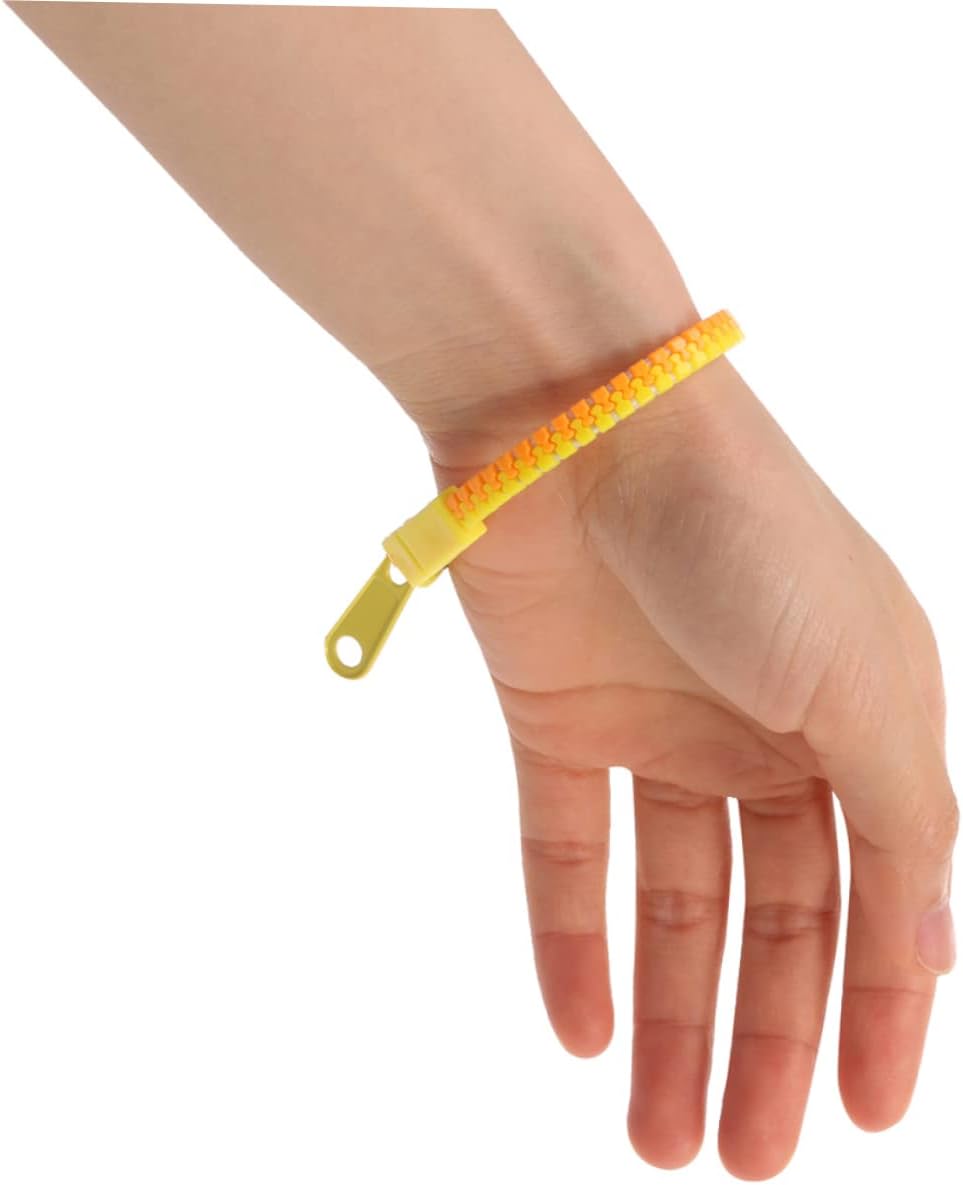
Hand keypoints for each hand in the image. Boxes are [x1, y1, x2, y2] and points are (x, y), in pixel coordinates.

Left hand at [420, 354, 956, 1178]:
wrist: (585, 427)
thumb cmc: (748, 535)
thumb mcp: (867, 686)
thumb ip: (905, 819)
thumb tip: (931, 951)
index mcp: (859, 720)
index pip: (877, 895)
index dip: (873, 1010)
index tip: (860, 1120)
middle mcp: (762, 731)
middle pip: (770, 916)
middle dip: (762, 1040)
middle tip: (742, 1162)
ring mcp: (656, 728)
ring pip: (669, 901)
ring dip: (669, 1019)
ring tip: (658, 1139)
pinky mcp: (558, 721)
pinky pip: (565, 851)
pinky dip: (571, 942)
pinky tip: (581, 1034)